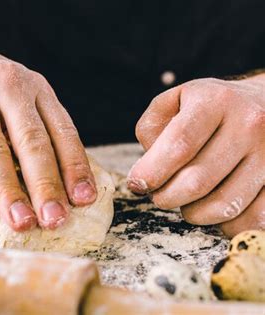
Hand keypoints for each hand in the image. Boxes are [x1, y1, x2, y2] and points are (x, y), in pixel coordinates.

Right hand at [0, 41, 96, 231]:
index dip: (75, 167)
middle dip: (46, 186)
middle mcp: (9, 86)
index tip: (84, 200)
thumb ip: (31, 129)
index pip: (62, 131)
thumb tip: (56, 184)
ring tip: (21, 223)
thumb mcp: (14, 95)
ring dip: (9, 192)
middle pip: (32, 142)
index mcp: (35, 87)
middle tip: (55, 220)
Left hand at [128, 75, 264, 236]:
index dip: (153, 172)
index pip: (179, 145)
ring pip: (225, 205)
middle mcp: (250, 124)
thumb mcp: (174, 101)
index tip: (137, 184)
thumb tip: (146, 172)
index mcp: (215, 101)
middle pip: (198, 181)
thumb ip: (152, 129)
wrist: (263, 102)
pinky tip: (213, 207)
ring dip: (194, 212)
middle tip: (159, 195)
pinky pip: (253, 218)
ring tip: (186, 200)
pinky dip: (225, 224)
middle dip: (167, 197)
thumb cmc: (209, 107)